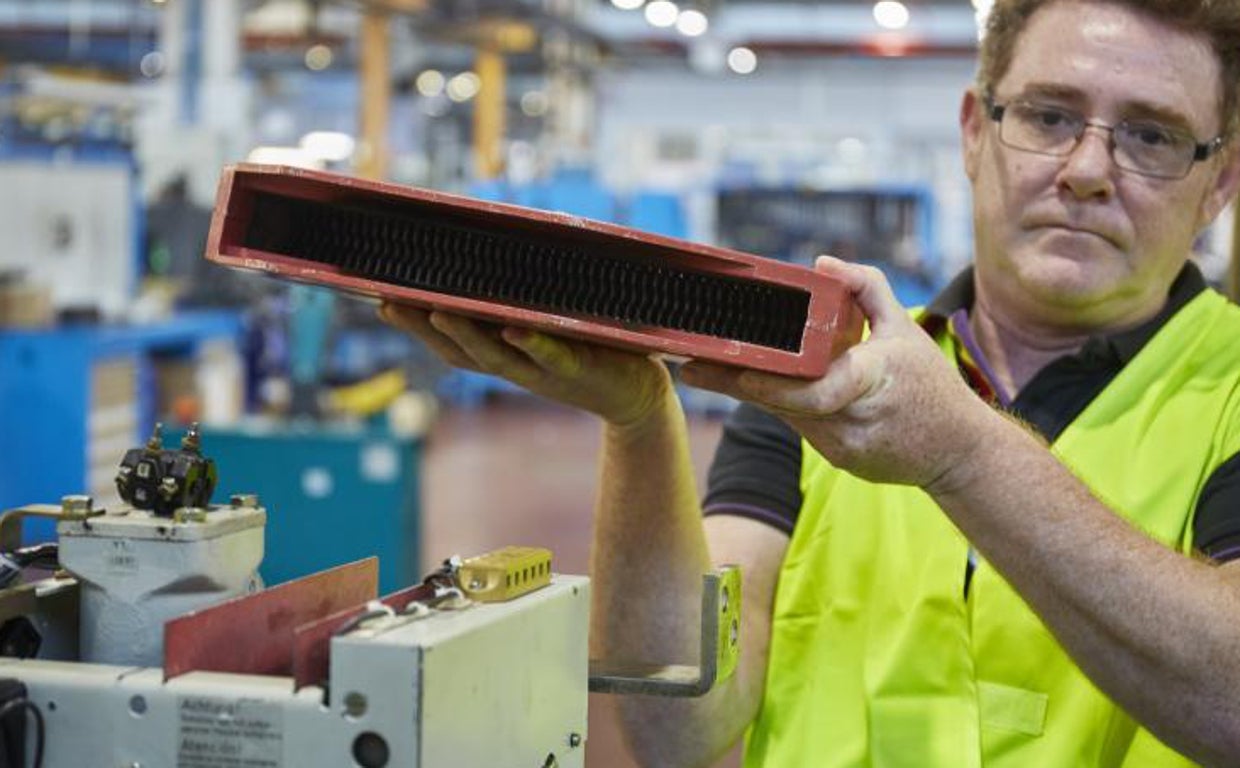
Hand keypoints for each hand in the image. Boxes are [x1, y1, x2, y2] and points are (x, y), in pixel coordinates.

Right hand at [379, 303, 672, 427]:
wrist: (636, 395)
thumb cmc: (591, 346)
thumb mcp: (550, 318)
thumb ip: (523, 292)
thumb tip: (497, 242)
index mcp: (501, 349)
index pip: (446, 336)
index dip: (412, 319)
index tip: (378, 295)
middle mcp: (513, 362)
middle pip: (457, 347)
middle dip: (421, 326)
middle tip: (388, 302)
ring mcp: (542, 368)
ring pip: (495, 353)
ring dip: (465, 333)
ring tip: (435, 309)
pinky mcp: (578, 369)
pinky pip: (550, 355)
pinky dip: (530, 343)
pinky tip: (512, 327)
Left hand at [680, 256, 995, 489]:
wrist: (959, 451)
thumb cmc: (930, 384)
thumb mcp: (905, 327)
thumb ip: (866, 287)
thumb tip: (821, 262)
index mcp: (873, 381)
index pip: (810, 387)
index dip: (765, 381)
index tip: (727, 367)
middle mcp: (855, 420)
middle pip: (783, 402)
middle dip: (736, 383)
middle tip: (691, 367)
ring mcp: (846, 446)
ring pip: (786, 415)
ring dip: (752, 392)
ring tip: (705, 370)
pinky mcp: (840, 460)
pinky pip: (801, 427)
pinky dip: (781, 406)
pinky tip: (752, 388)